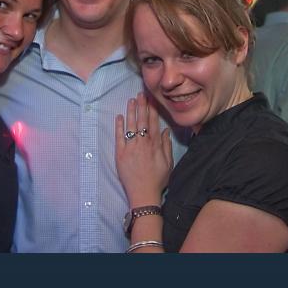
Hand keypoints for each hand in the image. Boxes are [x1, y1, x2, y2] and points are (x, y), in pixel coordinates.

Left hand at [115, 92, 172, 206]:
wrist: (144, 194)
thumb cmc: (158, 180)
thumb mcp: (168, 163)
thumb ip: (166, 146)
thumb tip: (166, 131)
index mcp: (155, 144)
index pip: (154, 122)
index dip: (153, 109)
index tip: (152, 99)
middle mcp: (143, 143)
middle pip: (142, 120)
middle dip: (142, 105)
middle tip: (141, 93)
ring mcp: (131, 147)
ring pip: (131, 125)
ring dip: (131, 111)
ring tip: (131, 100)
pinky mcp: (120, 154)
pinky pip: (119, 136)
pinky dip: (119, 126)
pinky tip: (119, 116)